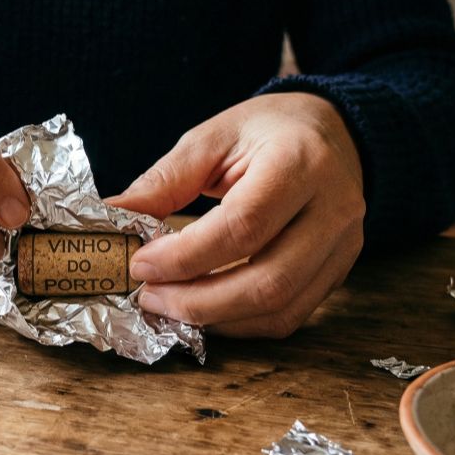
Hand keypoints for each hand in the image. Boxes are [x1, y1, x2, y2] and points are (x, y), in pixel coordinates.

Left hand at [106, 92, 364, 337]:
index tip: (141, 263)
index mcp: (300, 162)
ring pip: (281, 307)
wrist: (331, 131)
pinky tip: (204, 310)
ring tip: (168, 306)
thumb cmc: (266, 131)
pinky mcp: (339, 271)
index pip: (243, 225)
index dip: (186, 255)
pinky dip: (242, 323)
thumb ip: (164, 180)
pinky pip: (290, 315)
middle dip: (199, 301)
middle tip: (149, 296)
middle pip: (268, 280)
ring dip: (217, 318)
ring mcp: (343, 246)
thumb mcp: (211, 139)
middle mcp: (333, 209)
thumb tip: (111, 215)